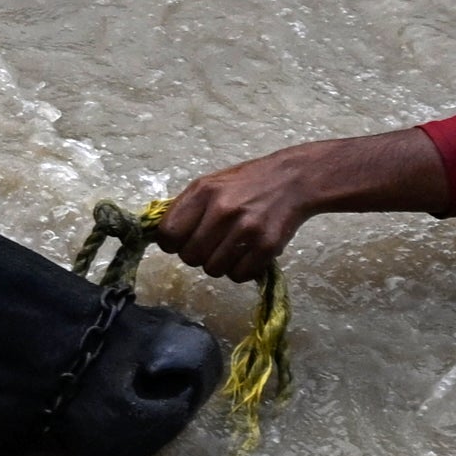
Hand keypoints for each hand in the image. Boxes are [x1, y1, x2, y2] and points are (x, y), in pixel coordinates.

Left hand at [153, 154, 329, 281]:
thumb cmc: (246, 183)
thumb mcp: (210, 184)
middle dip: (196, 255)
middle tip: (211, 244)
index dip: (171, 243)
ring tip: (231, 248)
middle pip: (189, 257)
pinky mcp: (267, 246)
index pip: (168, 234)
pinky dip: (240, 270)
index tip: (180, 242)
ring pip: (213, 270)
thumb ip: (186, 208)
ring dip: (219, 264)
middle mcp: (222, 210)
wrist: (293, 180)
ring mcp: (246, 230)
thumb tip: (162, 236)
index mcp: (203, 192)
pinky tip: (247, 254)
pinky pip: (238, 275)